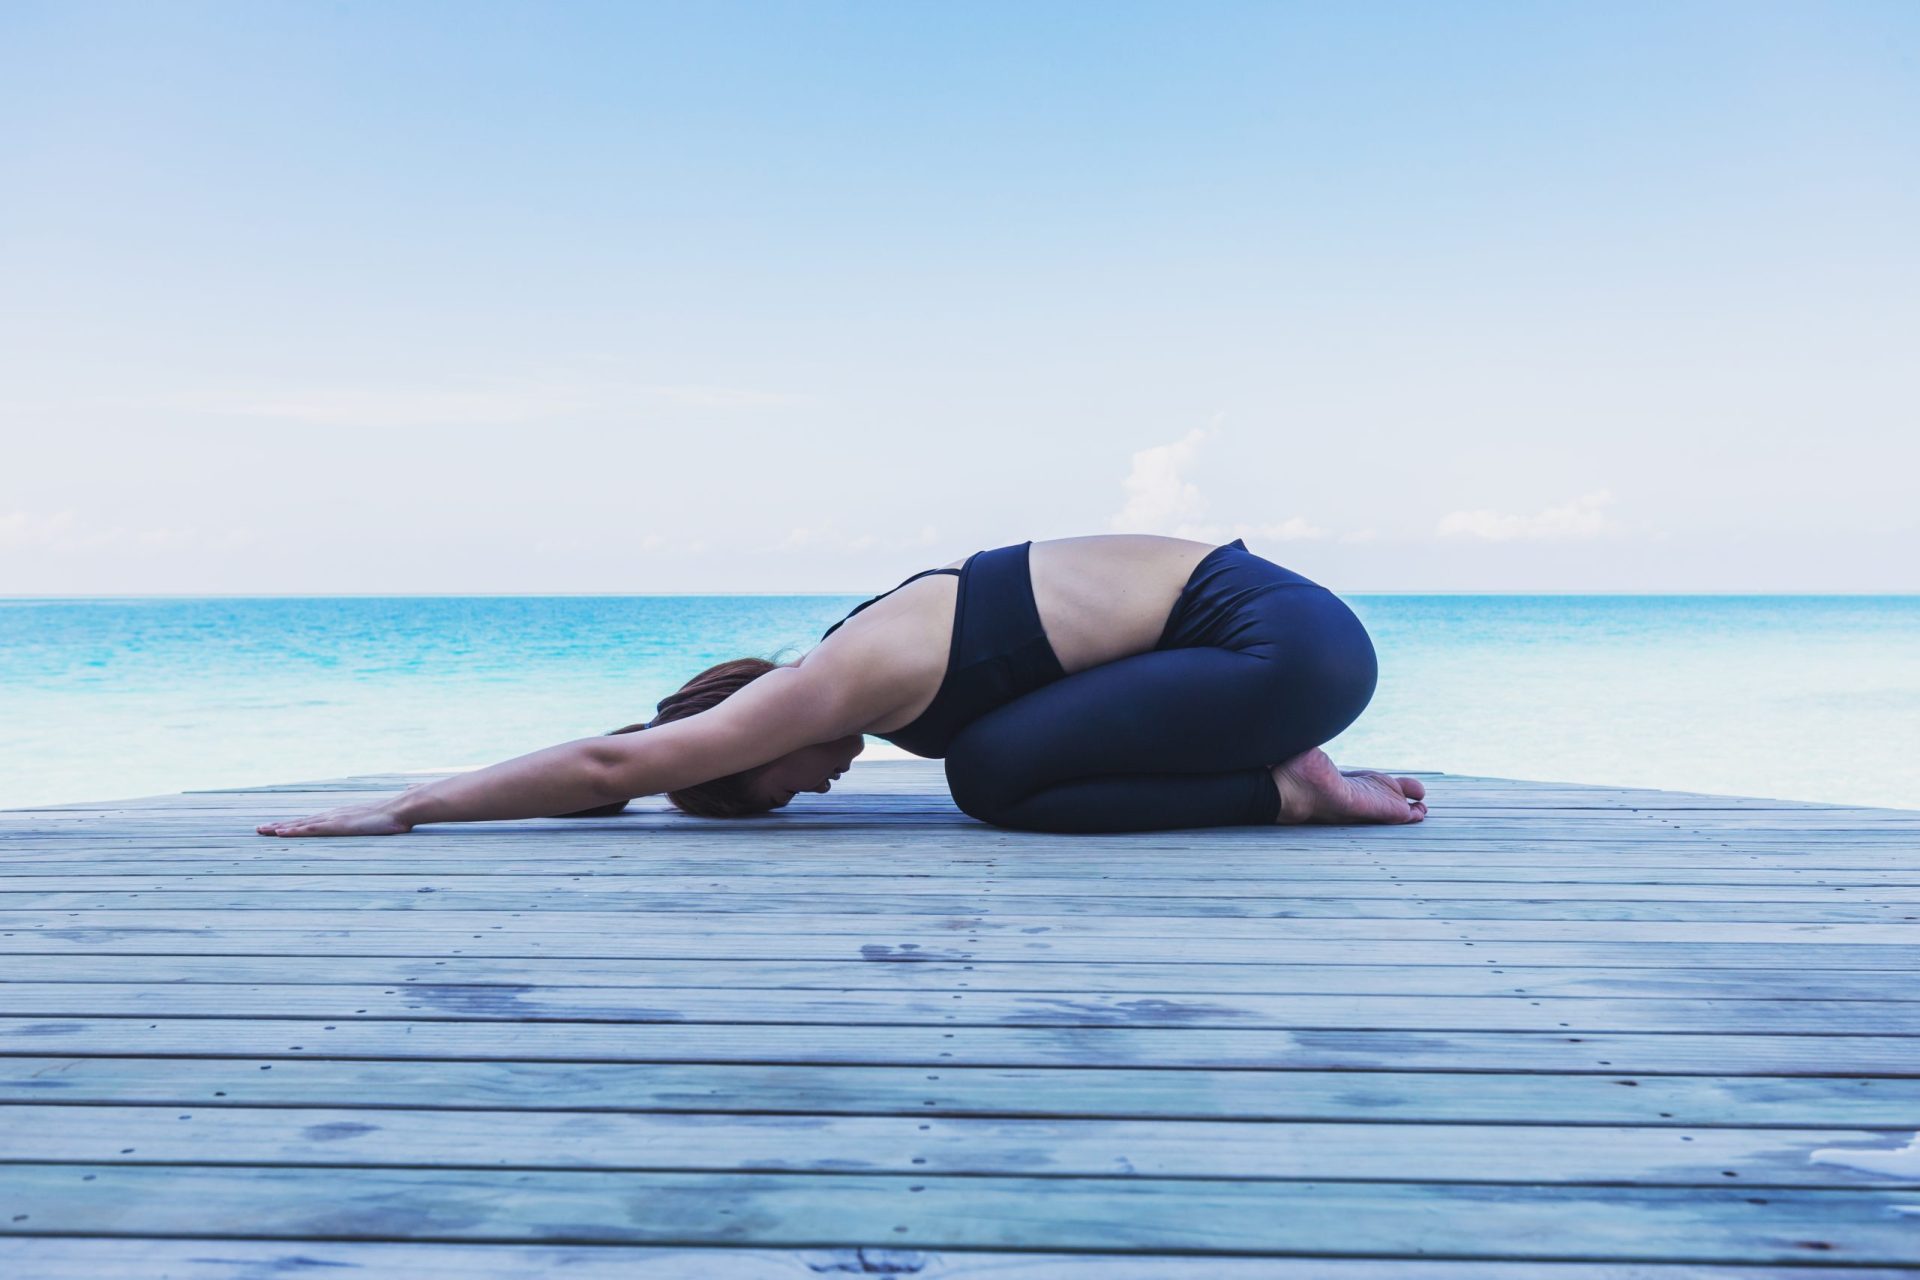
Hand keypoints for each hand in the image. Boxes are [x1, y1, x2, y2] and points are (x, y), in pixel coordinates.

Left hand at [256, 799, 412, 837]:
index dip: (296, 825)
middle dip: (280, 825)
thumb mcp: (384, 824)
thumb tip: (397, 825)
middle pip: (301, 821)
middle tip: (260, 829)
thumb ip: (384, 822)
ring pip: (300, 824)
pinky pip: (310, 829)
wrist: (401, 809)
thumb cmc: (396, 818)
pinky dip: (294, 831)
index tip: (280, 828)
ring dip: (280, 828)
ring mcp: (334, 819)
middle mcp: (334, 816)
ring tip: (262, 830)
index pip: (314, 821)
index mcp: (342, 817)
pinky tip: (281, 833)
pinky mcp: (336, 826)